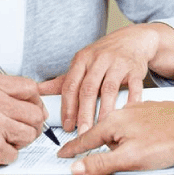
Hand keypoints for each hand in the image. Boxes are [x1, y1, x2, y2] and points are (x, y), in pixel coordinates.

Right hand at [0, 74, 46, 168]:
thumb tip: (28, 100)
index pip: (29, 87)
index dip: (35, 100)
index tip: (32, 108)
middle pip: (35, 113)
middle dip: (32, 124)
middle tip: (22, 129)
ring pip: (29, 134)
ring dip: (19, 140)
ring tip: (4, 138)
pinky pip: (14, 154)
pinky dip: (4, 155)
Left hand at [38, 25, 161, 133]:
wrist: (132, 40)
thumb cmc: (104, 55)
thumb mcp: (82, 63)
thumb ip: (63, 80)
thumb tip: (39, 91)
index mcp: (82, 60)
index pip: (70, 85)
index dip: (67, 107)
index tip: (67, 125)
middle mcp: (98, 60)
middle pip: (88, 89)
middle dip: (83, 114)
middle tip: (82, 134)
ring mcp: (117, 63)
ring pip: (108, 90)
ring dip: (104, 112)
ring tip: (101, 130)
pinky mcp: (134, 69)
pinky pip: (133, 87)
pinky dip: (129, 103)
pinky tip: (125, 116)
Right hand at [57, 101, 173, 174]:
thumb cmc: (167, 141)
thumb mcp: (131, 159)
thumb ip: (102, 163)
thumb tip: (77, 168)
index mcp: (113, 122)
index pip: (85, 138)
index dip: (73, 149)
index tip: (62, 154)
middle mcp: (122, 112)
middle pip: (101, 132)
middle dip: (96, 145)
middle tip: (92, 156)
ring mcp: (138, 111)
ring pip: (118, 128)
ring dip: (115, 139)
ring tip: (123, 151)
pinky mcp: (151, 112)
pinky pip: (133, 124)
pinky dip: (131, 133)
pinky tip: (142, 140)